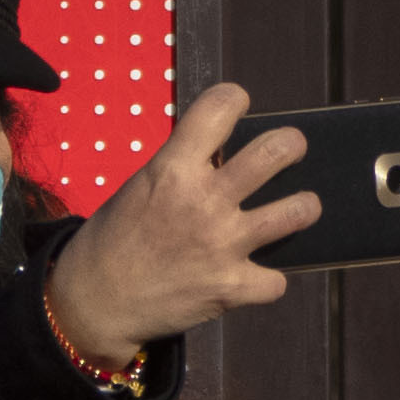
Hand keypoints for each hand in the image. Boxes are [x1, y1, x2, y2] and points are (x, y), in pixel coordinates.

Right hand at [40, 79, 317, 360]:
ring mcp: (224, 245)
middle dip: (292, 144)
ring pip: (296, 212)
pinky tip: (254, 276)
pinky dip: (267, 280)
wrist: (96, 301)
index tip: (238, 104)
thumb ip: (182, 171)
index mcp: (173, 169)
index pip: (219, 108)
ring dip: (302, 207)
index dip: (234, 98)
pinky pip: (275, 280)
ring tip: (299, 207)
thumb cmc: (114, 239)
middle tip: (291, 148)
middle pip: (275, 152)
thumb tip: (222, 158)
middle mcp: (204, 201)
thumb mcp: (141, 188)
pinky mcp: (233, 287)